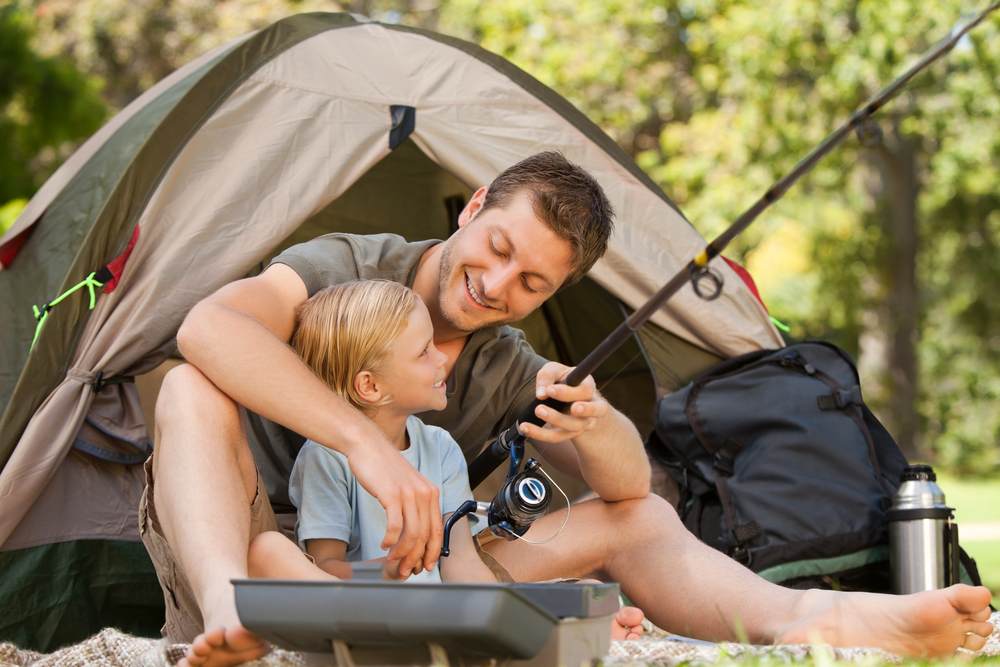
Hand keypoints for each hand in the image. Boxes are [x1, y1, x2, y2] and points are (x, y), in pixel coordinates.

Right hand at [346, 435, 442, 577]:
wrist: (368, 446)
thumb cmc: (385, 468)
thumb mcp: (408, 485)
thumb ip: (415, 505)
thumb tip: (415, 534)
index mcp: (431, 493)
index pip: (437, 530)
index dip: (432, 552)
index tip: (425, 566)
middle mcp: (424, 494)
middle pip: (425, 536)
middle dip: (416, 558)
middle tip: (406, 571)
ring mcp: (409, 494)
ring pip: (412, 534)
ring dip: (402, 553)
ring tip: (393, 561)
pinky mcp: (392, 494)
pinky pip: (395, 526)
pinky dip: (390, 540)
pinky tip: (384, 544)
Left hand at [517, 361, 608, 443]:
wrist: (566, 399)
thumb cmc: (561, 381)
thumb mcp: (554, 371)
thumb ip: (547, 376)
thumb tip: (541, 394)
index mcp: (588, 387)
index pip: (585, 391)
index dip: (568, 393)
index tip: (550, 390)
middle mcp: (592, 407)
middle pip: (586, 412)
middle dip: (567, 410)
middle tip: (542, 408)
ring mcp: (583, 423)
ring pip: (573, 427)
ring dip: (553, 420)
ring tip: (536, 411)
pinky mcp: (570, 434)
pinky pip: (557, 437)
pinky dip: (540, 434)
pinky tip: (525, 427)